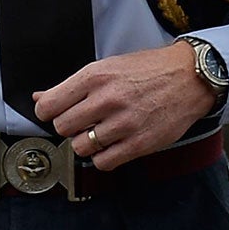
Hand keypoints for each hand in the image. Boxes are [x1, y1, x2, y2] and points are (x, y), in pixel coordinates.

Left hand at [32, 42, 214, 170]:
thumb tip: (40, 97)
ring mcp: (123, 123)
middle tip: (81, 122)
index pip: (49, 105)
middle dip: (68, 127)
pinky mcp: (138, 144)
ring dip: (86, 143)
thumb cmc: (147, 70)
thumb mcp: (107, 67)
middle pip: (63, 127)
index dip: (47, 112)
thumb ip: (72, 85)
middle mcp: (107, 99)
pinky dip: (102, 157)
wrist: (188, 78)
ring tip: (99, 132)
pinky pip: (103, 162)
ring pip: (81, 147)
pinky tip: (111, 144)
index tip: (54, 113)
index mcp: (95, 76)